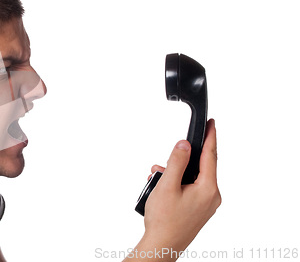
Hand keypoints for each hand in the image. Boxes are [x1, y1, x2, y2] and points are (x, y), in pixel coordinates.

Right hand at [134, 119, 220, 260]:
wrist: (162, 246)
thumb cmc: (164, 221)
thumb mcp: (167, 185)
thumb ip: (177, 162)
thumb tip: (184, 145)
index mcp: (208, 189)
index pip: (211, 155)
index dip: (211, 136)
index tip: (212, 123)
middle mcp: (211, 197)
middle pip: (199, 167)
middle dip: (179, 161)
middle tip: (164, 164)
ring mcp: (205, 205)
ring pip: (191, 178)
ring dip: (174, 174)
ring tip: (157, 180)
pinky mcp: (198, 210)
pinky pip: (189, 189)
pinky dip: (176, 184)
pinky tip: (162, 188)